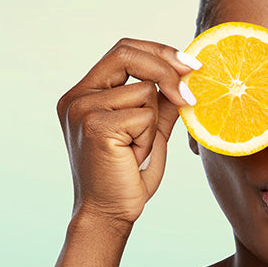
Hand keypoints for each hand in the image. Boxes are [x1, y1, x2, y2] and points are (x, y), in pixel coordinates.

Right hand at [56, 38, 197, 227]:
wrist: (109, 215)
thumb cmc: (128, 175)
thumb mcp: (148, 130)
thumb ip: (161, 101)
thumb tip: (187, 74)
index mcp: (84, 93)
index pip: (123, 51)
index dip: (158, 52)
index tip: (190, 65)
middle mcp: (77, 97)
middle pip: (127, 54)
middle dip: (166, 69)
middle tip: (190, 94)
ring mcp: (82, 109)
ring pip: (144, 91)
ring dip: (153, 123)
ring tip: (137, 150)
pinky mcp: (95, 125)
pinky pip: (144, 115)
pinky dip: (148, 138)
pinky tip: (133, 157)